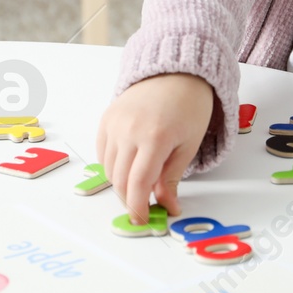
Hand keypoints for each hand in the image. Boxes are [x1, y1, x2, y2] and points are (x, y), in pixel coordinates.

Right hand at [96, 73, 215, 225]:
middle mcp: (129, 130)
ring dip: (121, 184)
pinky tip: (129, 166)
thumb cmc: (189, 107)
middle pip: (120, 179)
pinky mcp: (106, 118)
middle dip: (130, 200)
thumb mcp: (188, 145)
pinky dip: (113, 165)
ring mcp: (114, 123)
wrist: (176, 72)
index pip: (138, 183)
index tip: (142, 221)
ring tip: (140, 185)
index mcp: (155, 137)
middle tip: (143, 208)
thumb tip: (167, 207)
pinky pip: (103, 152)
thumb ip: (172, 178)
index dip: (138, 207)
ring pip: (109, 169)